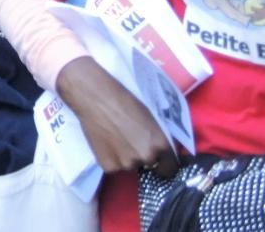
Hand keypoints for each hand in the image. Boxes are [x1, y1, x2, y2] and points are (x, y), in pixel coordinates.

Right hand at [55, 57, 178, 176]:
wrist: (94, 96)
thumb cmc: (123, 99)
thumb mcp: (149, 117)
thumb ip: (155, 138)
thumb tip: (158, 150)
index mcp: (160, 145)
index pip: (170, 168)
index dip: (163, 163)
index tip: (157, 158)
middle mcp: (146, 158)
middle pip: (148, 165)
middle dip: (141, 156)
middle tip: (129, 139)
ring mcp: (126, 164)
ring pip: (128, 165)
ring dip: (124, 156)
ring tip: (112, 137)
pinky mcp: (108, 166)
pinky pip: (113, 165)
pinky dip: (109, 157)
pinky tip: (103, 140)